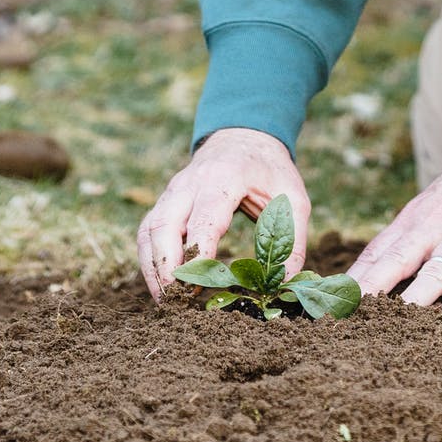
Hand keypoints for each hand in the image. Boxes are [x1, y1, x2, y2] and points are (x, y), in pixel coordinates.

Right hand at [136, 127, 310, 300]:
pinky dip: (149, 260)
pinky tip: (161, 287)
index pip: (204, 217)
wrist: (244, 138)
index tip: (196, 286)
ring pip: (150, 229)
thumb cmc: (270, 171)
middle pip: (165, 223)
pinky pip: (148, 231)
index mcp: (225, 178)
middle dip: (166, 265)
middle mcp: (191, 182)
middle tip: (176, 301)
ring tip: (166, 302)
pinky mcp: (165, 202)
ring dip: (153, 267)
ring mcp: (173, 191)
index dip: (197, 252)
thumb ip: (292, 241)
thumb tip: (285, 284)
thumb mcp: (294, 199)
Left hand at [348, 140, 441, 315]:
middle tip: (341, 321)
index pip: (374, 255)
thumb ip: (409, 236)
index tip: (324, 305)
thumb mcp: (434, 203)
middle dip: (364, 295)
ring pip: (431, 276)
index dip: (349, 282)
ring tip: (388, 332)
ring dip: (410, 304)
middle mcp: (432, 229)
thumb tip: (378, 266)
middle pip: (391, 265)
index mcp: (414, 220)